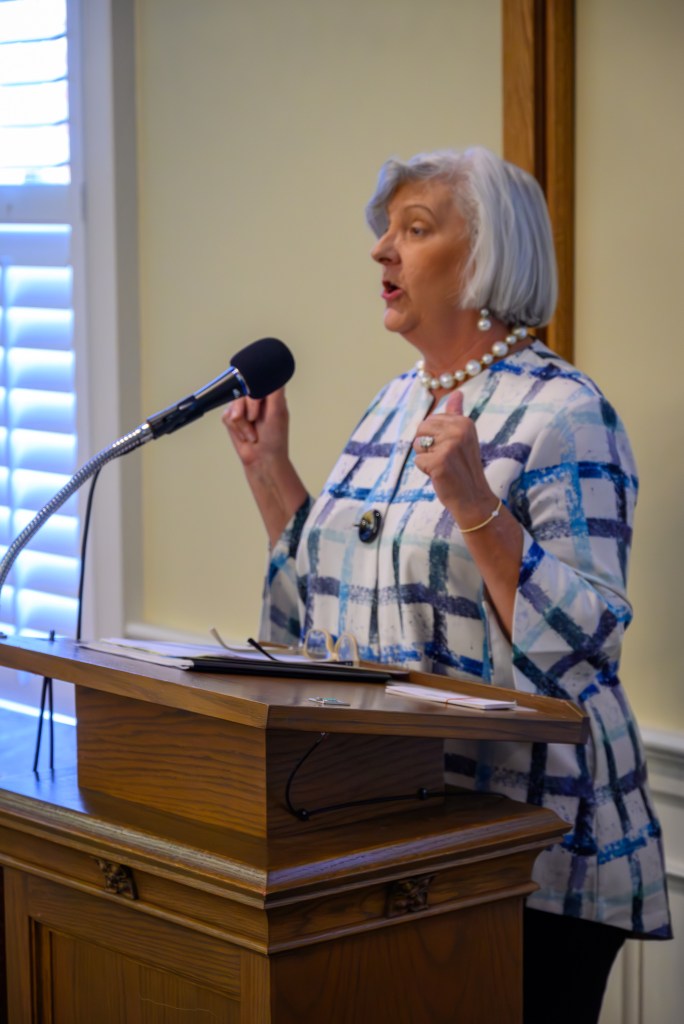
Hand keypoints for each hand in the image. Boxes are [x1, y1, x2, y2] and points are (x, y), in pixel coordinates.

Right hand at [222, 387, 289, 469]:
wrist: (262, 459)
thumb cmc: (274, 439)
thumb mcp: (278, 411)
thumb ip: (274, 391)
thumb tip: (269, 374)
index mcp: (270, 394)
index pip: (257, 379)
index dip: (254, 388)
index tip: (256, 400)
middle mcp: (256, 399)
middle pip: (243, 390)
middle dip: (249, 409)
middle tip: (256, 420)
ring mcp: (243, 408)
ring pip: (233, 404)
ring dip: (243, 423)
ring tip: (253, 432)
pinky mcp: (232, 418)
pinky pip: (227, 416)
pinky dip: (236, 428)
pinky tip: (245, 435)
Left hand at [413, 390, 498, 528]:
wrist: (473, 497)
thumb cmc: (464, 467)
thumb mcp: (464, 436)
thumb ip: (457, 414)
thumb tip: (457, 392)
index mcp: (464, 421)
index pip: (430, 420)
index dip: (434, 438)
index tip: (451, 449)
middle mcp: (458, 430)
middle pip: (421, 429)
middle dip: (426, 446)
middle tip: (445, 459)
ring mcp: (449, 446)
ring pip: (418, 444)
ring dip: (425, 458)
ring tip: (443, 466)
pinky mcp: (439, 462)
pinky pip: (418, 461)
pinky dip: (425, 471)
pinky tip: (440, 475)